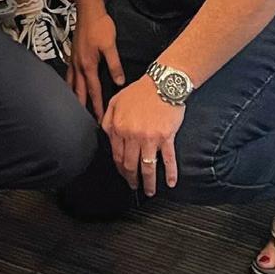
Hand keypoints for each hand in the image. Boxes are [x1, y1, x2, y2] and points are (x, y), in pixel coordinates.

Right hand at [67, 7, 124, 116]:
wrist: (88, 11)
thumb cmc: (99, 25)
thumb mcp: (110, 45)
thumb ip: (115, 65)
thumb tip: (119, 81)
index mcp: (88, 66)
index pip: (93, 91)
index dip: (97, 106)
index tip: (99, 120)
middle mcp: (78, 65)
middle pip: (78, 91)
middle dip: (82, 107)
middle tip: (85, 121)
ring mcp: (73, 60)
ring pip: (70, 84)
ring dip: (73, 96)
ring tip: (75, 108)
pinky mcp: (72, 55)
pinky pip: (69, 74)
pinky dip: (69, 84)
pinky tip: (71, 86)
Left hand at [101, 75, 182, 195]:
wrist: (163, 83)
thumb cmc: (141, 91)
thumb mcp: (115, 101)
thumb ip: (107, 119)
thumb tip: (104, 135)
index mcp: (118, 127)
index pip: (117, 155)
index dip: (120, 169)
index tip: (123, 174)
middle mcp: (132, 135)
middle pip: (130, 165)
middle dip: (131, 179)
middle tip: (134, 186)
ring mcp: (150, 138)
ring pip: (147, 167)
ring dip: (148, 182)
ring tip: (149, 190)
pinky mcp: (166, 137)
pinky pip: (168, 159)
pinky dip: (170, 173)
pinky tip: (171, 182)